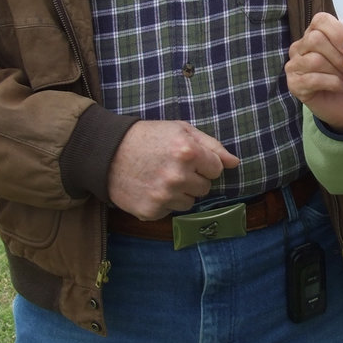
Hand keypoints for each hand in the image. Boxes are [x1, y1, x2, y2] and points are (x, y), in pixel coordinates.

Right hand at [107, 120, 239, 218]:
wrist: (106, 153)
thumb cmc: (147, 137)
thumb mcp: (180, 130)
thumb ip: (212, 145)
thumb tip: (235, 163)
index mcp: (188, 152)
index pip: (216, 168)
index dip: (204, 162)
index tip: (188, 158)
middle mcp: (178, 176)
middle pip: (205, 188)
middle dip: (193, 178)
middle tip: (172, 167)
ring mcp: (164, 196)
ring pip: (189, 202)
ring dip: (180, 192)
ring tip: (160, 177)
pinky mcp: (151, 211)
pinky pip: (171, 212)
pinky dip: (163, 203)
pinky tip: (149, 188)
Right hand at [286, 13, 342, 131]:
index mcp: (315, 33)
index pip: (320, 20)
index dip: (337, 31)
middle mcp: (300, 46)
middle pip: (316, 40)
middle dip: (338, 55)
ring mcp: (294, 65)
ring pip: (314, 60)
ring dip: (336, 71)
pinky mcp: (293, 83)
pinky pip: (312, 79)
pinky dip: (332, 83)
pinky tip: (342, 86)